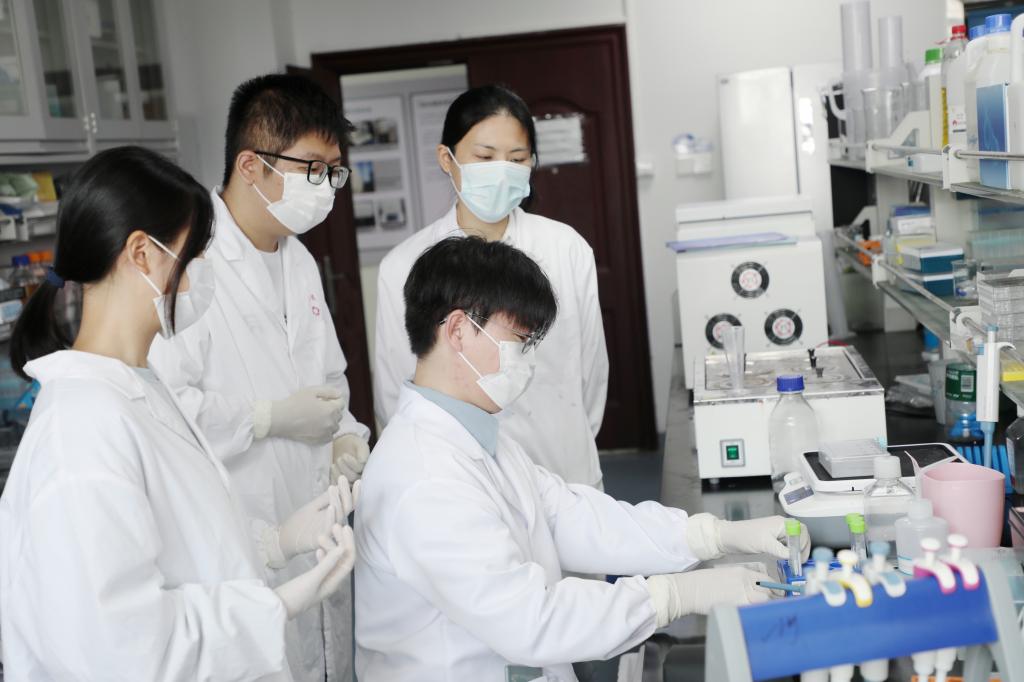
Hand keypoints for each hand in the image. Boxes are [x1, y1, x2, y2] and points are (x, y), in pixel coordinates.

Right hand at [254, 385, 344, 444]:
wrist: (281, 419)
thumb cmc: (295, 403)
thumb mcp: (312, 391)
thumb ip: (329, 391)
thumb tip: (339, 394)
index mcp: (331, 409)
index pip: (341, 403)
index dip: (332, 399)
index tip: (323, 399)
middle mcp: (331, 422)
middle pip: (339, 415)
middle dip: (332, 410)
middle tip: (318, 407)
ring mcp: (326, 433)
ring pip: (335, 426)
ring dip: (330, 421)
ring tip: (317, 417)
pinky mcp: (319, 440)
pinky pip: (329, 436)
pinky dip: (326, 431)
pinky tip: (317, 427)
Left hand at [261, 476, 352, 567]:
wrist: (285, 537)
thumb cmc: (300, 522)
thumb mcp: (314, 507)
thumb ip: (325, 499)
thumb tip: (337, 486)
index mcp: (335, 516)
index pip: (348, 504)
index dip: (354, 494)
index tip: (358, 481)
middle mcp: (335, 523)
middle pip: (346, 508)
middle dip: (345, 493)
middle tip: (342, 478)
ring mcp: (329, 532)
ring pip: (339, 517)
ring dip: (337, 501)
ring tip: (334, 487)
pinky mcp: (321, 539)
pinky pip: (328, 528)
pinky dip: (330, 517)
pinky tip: (331, 507)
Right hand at [274, 524, 354, 619]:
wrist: (275, 609)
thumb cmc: (294, 596)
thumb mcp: (312, 578)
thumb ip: (327, 563)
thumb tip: (343, 548)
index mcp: (334, 583)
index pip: (348, 560)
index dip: (349, 543)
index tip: (345, 527)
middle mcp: (331, 582)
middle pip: (341, 559)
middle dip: (340, 542)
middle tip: (334, 525)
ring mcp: (321, 582)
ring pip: (331, 560)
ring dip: (329, 547)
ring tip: (320, 535)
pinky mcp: (312, 581)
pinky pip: (322, 565)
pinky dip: (322, 555)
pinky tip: (317, 549)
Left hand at [331, 434, 369, 481]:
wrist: (345, 446)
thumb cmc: (354, 445)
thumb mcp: (360, 445)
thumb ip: (363, 452)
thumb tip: (362, 461)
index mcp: (369, 468)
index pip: (361, 470)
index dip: (352, 464)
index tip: (344, 455)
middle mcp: (362, 476)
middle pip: (353, 478)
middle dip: (344, 468)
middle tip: (339, 458)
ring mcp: (352, 481)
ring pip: (346, 483)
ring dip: (338, 474)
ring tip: (334, 465)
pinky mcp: (343, 483)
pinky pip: (339, 485)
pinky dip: (334, 478)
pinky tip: (333, 469)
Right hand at [645, 566, 772, 626]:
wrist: (689, 589)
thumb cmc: (704, 583)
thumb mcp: (727, 576)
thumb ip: (743, 582)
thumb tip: (757, 592)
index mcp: (743, 573)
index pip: (767, 579)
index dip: (775, 588)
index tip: (780, 594)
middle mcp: (745, 582)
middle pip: (768, 592)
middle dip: (774, 600)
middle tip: (776, 607)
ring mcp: (741, 595)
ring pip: (763, 603)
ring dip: (765, 608)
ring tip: (764, 613)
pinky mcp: (736, 606)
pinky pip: (752, 611)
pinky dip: (755, 615)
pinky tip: (754, 618)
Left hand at [685, 513, 810, 561]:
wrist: (729, 538)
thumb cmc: (745, 537)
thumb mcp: (764, 544)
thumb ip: (781, 550)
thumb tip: (794, 557)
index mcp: (781, 523)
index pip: (801, 531)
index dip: (804, 544)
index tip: (800, 557)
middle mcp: (781, 526)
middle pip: (800, 536)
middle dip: (802, 549)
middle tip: (799, 563)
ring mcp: (777, 533)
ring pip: (793, 542)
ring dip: (795, 552)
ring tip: (794, 564)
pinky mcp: (772, 540)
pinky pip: (786, 545)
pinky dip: (788, 553)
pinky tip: (786, 561)